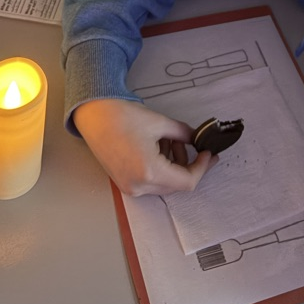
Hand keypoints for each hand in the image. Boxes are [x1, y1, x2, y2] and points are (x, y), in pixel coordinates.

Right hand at [73, 98, 216, 195]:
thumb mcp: (161, 123)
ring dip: (174, 164)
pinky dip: (161, 166)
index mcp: (149, 172)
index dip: (202, 167)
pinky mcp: (124, 183)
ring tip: (170, 139)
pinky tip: (158, 146)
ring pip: (164, 184)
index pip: (187, 181)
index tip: (208, 153)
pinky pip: (151, 181)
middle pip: (176, 185)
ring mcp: (130, 187)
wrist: (95, 116)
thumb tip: (198, 139)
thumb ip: (184, 134)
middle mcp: (139, 186)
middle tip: (192, 143)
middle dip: (188, 164)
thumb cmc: (124, 117)